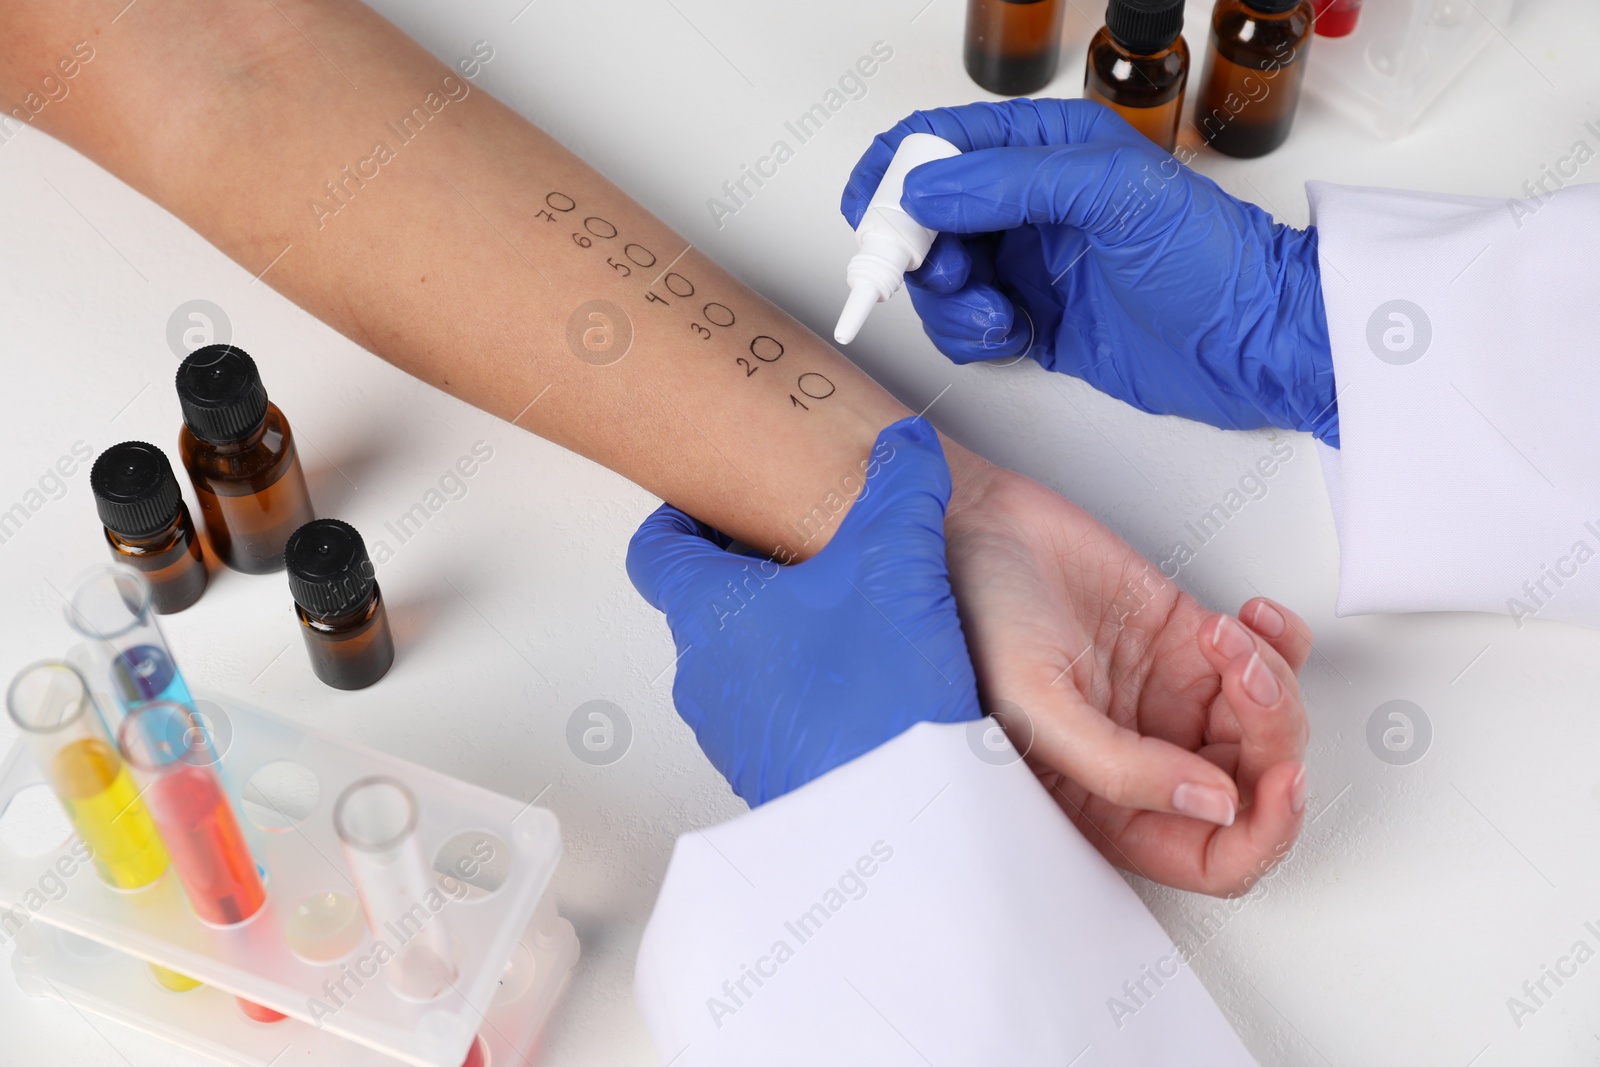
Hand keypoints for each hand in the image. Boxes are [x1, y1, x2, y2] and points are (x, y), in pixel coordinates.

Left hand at [626, 418, 980, 806]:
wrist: (894, 824)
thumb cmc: (871, 698)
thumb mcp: (896, 562)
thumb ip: (901, 488)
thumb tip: (905, 447)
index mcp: (708, 613)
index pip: (657, 553)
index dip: (678, 521)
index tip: (705, 508)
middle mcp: (705, 677)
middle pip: (703, 608)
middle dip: (750, 578)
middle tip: (798, 558)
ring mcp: (733, 735)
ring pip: (742, 668)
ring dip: (782, 641)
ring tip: (847, 625)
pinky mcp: (773, 778)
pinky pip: (777, 719)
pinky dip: (808, 696)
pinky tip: (869, 690)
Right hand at [842, 98, 1339, 445]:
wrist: (1255, 343)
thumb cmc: (1213, 258)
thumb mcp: (1114, 195)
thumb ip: (1013, 182)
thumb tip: (928, 186)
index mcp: (1047, 150)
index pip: (940, 143)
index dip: (894, 172)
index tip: (874, 215)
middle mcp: (1029, 204)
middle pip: (924, 218)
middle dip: (916, 251)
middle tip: (945, 275)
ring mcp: (1028, 265)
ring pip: (938, 279)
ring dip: (949, 304)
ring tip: (998, 315)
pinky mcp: (1033, 322)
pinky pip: (966, 327)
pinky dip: (972, 338)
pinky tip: (1014, 336)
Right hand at [942, 459, 1310, 894]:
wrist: (978, 528)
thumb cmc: (977, 616)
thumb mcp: (1037, 706)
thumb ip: (1125, 770)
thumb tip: (1219, 807)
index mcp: (1104, 804)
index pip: (1209, 856)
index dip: (1261, 833)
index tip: (1279, 782)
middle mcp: (1146, 760)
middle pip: (1255, 786)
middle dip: (1272, 736)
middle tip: (1245, 681)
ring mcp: (1174, 702)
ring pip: (1270, 722)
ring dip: (1270, 678)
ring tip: (1225, 634)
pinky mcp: (1192, 645)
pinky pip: (1271, 662)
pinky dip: (1280, 642)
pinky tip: (1247, 619)